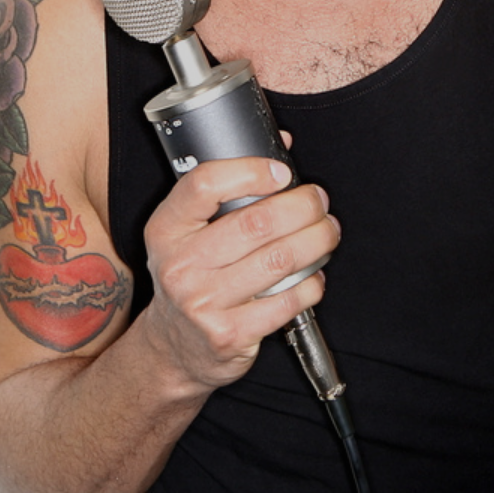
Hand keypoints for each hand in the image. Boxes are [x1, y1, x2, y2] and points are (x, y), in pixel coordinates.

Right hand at [136, 156, 338, 389]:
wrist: (175, 348)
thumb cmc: (191, 277)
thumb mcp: (190, 232)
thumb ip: (229, 188)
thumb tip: (283, 145)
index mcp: (166, 229)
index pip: (204, 184)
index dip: (250, 170)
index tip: (281, 172)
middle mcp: (180, 265)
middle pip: (255, 222)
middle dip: (303, 206)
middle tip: (318, 202)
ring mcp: (202, 303)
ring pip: (279, 260)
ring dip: (317, 241)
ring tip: (327, 232)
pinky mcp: (229, 334)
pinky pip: (287, 300)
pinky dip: (312, 284)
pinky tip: (314, 275)